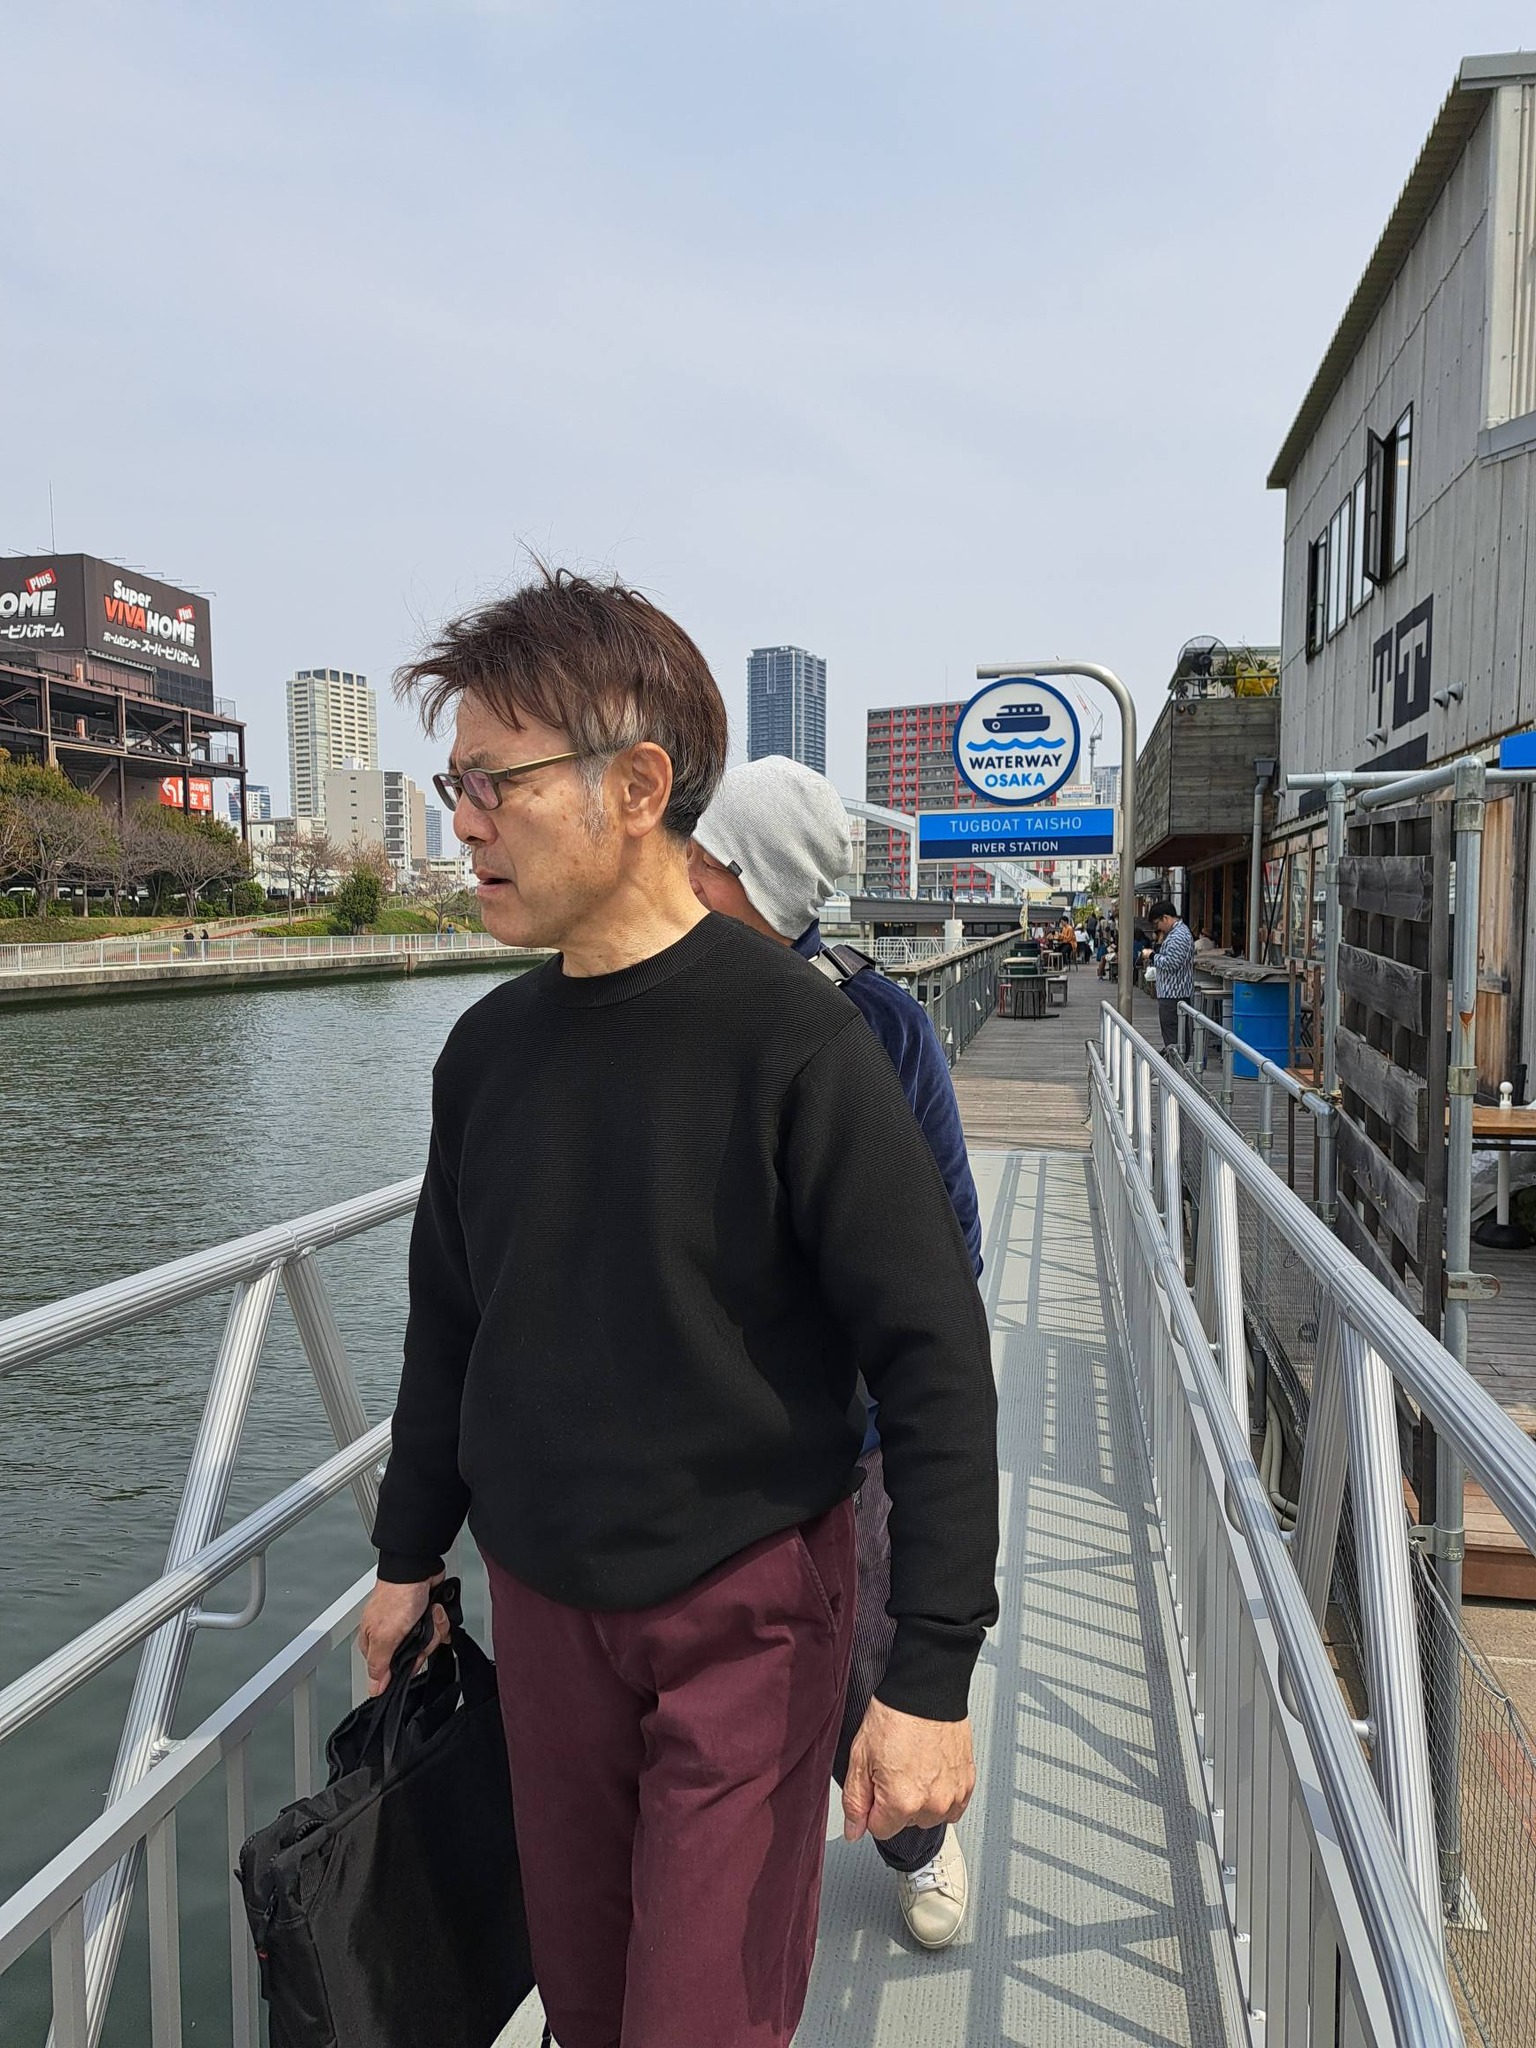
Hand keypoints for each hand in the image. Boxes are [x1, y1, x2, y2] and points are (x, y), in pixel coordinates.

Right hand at [356, 1572, 448, 1696]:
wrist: (418, 1567)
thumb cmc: (398, 1594)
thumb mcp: (384, 1636)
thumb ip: (378, 1665)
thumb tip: (374, 1689)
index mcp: (375, 1641)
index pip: (391, 1671)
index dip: (406, 1665)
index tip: (411, 1655)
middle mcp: (392, 1634)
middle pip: (415, 1657)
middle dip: (425, 1643)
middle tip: (421, 1629)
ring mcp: (410, 1624)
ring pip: (429, 1642)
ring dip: (434, 1628)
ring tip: (429, 1612)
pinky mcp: (426, 1615)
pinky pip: (438, 1628)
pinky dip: (441, 1619)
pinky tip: (436, 1608)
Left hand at [841, 1697, 975, 1842]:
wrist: (926, 1691)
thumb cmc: (895, 1717)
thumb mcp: (860, 1757)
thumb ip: (855, 1801)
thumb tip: (855, 1830)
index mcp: (902, 1801)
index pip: (879, 1829)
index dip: (873, 1807)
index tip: (877, 1784)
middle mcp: (932, 1804)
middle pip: (905, 1822)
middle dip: (897, 1802)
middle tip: (896, 1768)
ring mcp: (953, 1795)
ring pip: (929, 1816)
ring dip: (921, 1800)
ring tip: (915, 1767)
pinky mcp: (967, 1783)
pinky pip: (952, 1806)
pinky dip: (941, 1794)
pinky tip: (932, 1771)